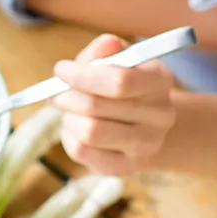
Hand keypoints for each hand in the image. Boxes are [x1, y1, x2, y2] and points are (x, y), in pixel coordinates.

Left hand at [54, 33, 175, 176]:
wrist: (144, 121)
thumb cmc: (125, 81)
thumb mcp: (119, 56)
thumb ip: (105, 49)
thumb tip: (99, 49)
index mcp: (160, 81)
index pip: (119, 81)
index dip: (83, 75)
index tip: (61, 69)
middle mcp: (160, 116)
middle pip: (98, 107)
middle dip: (67, 96)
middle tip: (56, 91)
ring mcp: (146, 147)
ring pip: (89, 132)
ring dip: (69, 117)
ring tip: (69, 109)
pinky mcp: (127, 168)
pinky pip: (84, 153)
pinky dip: (69, 137)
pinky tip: (75, 127)